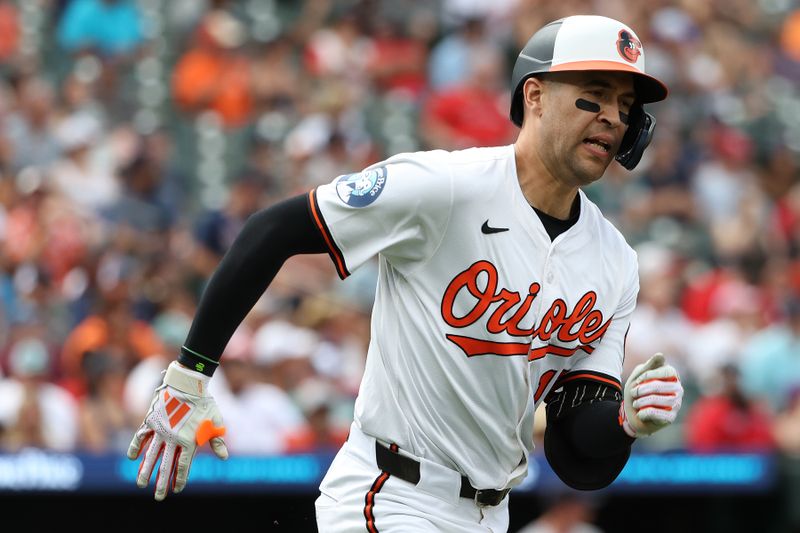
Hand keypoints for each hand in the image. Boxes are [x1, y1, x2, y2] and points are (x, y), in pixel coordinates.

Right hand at [127, 361, 227, 500]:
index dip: (180, 478)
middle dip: (161, 482)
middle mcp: (173, 438)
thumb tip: (224, 457)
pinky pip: (141, 437)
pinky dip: (135, 447)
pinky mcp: (151, 421)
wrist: (187, 383)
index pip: (184, 465)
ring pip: (151, 455)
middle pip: (166, 465)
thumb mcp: (215, 421)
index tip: (177, 489)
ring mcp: (160, 430)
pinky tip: (132, 458)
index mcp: (189, 440)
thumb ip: (217, 440)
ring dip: (145, 471)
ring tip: (141, 485)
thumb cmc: (204, 402)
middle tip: (158, 497)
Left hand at [619, 353, 682, 436]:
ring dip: (640, 402)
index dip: (649, 375)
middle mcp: (678, 389)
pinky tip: (640, 413)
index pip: (667, 371)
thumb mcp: (639, 375)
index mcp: (673, 376)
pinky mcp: (671, 417)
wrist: (632, 413)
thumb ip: (649, 365)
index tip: (638, 380)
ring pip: (655, 400)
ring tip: (635, 403)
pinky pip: (655, 413)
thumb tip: (661, 355)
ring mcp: (676, 404)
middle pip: (658, 386)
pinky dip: (643, 413)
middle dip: (640, 390)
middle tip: (633, 393)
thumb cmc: (638, 391)